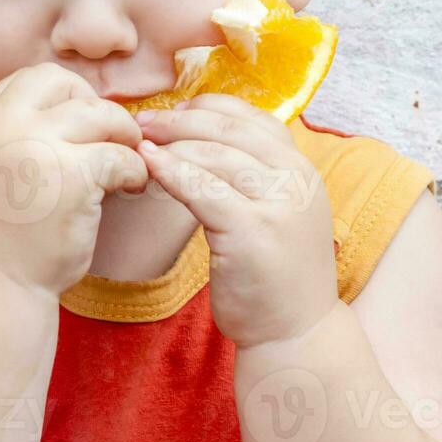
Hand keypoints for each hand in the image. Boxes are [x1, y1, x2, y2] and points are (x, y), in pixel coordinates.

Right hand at [0, 63, 149, 298]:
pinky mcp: (74, 176)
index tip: (79, 121)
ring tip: (128, 161)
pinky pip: (121, 155)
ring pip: (102, 114)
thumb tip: (69, 107)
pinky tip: (130, 187)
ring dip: (123, 135)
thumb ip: (14, 134)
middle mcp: (6, 126)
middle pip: (67, 84)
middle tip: (109, 137)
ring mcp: (40, 147)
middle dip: (95, 106)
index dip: (63, 93)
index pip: (31, 77)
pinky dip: (134, 169)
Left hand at [134, 93, 337, 349]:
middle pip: (230, 131)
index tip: (174, 110)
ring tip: (138, 143)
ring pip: (213, 156)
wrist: (296, 334)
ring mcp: (278, 205)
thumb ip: (255, 174)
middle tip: (142, 122)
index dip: (209, 107)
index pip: (253, 118)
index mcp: (303, 168)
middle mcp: (297, 179)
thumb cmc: (274, 273)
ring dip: (169, 144)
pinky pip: (202, 190)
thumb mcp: (277, 210)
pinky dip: (171, 172)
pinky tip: (148, 166)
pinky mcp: (252, 231)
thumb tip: (202, 132)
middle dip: (180, 121)